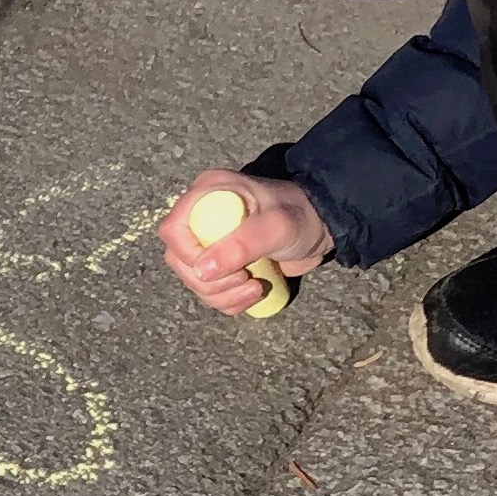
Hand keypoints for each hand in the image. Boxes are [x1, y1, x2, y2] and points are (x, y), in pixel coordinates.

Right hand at [159, 171, 333, 316]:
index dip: (189, 255)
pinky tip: (253, 293)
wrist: (323, 227)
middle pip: (180, 260)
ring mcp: (210, 241)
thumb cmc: (300, 216)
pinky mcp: (221, 263)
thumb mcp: (275, 227)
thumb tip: (203, 272)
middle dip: (210, 281)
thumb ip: (240, 246)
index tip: (220, 269)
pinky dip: (228, 301)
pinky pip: (210, 290)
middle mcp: (201, 216)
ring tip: (255, 288)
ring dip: (221, 295)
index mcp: (208, 194)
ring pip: (194, 280)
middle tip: (245, 280)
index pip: (173, 230)